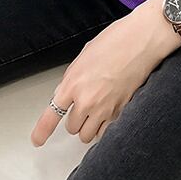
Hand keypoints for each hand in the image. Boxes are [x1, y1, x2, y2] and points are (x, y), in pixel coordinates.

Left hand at [30, 0, 180, 145]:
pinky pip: (107, 130)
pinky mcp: (121, 110)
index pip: (51, 115)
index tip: (37, 140)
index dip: (42, 131)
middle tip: (83, 104)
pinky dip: (105, 126)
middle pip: (72, 127)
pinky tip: (109, 111)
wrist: (143, 39)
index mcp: (73, 83)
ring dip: (89, 126)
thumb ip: (73, 77)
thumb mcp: (85, 55)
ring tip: (96, 110)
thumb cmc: (117, 40)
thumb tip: (67, 91)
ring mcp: (105, 108)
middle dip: (75, 118)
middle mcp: (87, 100)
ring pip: (88, 135)